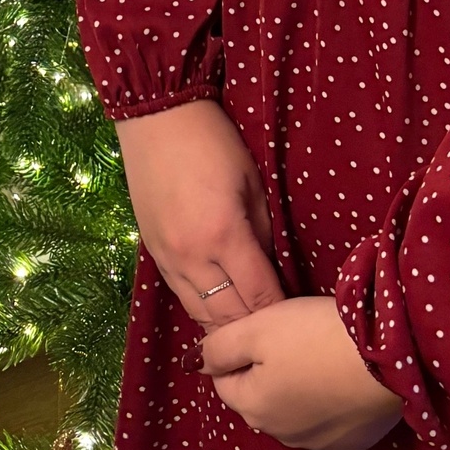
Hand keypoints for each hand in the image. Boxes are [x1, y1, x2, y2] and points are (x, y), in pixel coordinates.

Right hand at [113, 99, 286, 328]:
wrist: (156, 119)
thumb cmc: (213, 142)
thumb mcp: (253, 182)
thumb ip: (263, 233)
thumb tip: (270, 269)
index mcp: (224, 235)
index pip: (259, 295)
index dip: (280, 311)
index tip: (297, 319)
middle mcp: (193, 257)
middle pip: (229, 316)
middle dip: (255, 326)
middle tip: (278, 329)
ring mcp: (168, 259)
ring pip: (200, 315)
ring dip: (227, 325)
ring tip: (249, 331)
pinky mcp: (153, 255)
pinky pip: (181, 297)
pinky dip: (202, 309)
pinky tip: (219, 312)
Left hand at [201, 295, 404, 449]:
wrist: (387, 356)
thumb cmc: (315, 335)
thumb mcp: (258, 327)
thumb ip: (219, 346)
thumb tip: (194, 362)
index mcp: (253, 407)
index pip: (225, 380)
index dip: (237, 350)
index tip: (262, 326)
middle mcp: (281, 435)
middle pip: (258, 398)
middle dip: (265, 372)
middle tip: (292, 335)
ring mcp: (319, 442)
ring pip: (293, 411)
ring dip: (297, 388)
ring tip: (319, 352)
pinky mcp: (353, 440)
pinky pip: (328, 420)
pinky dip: (329, 401)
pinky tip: (342, 376)